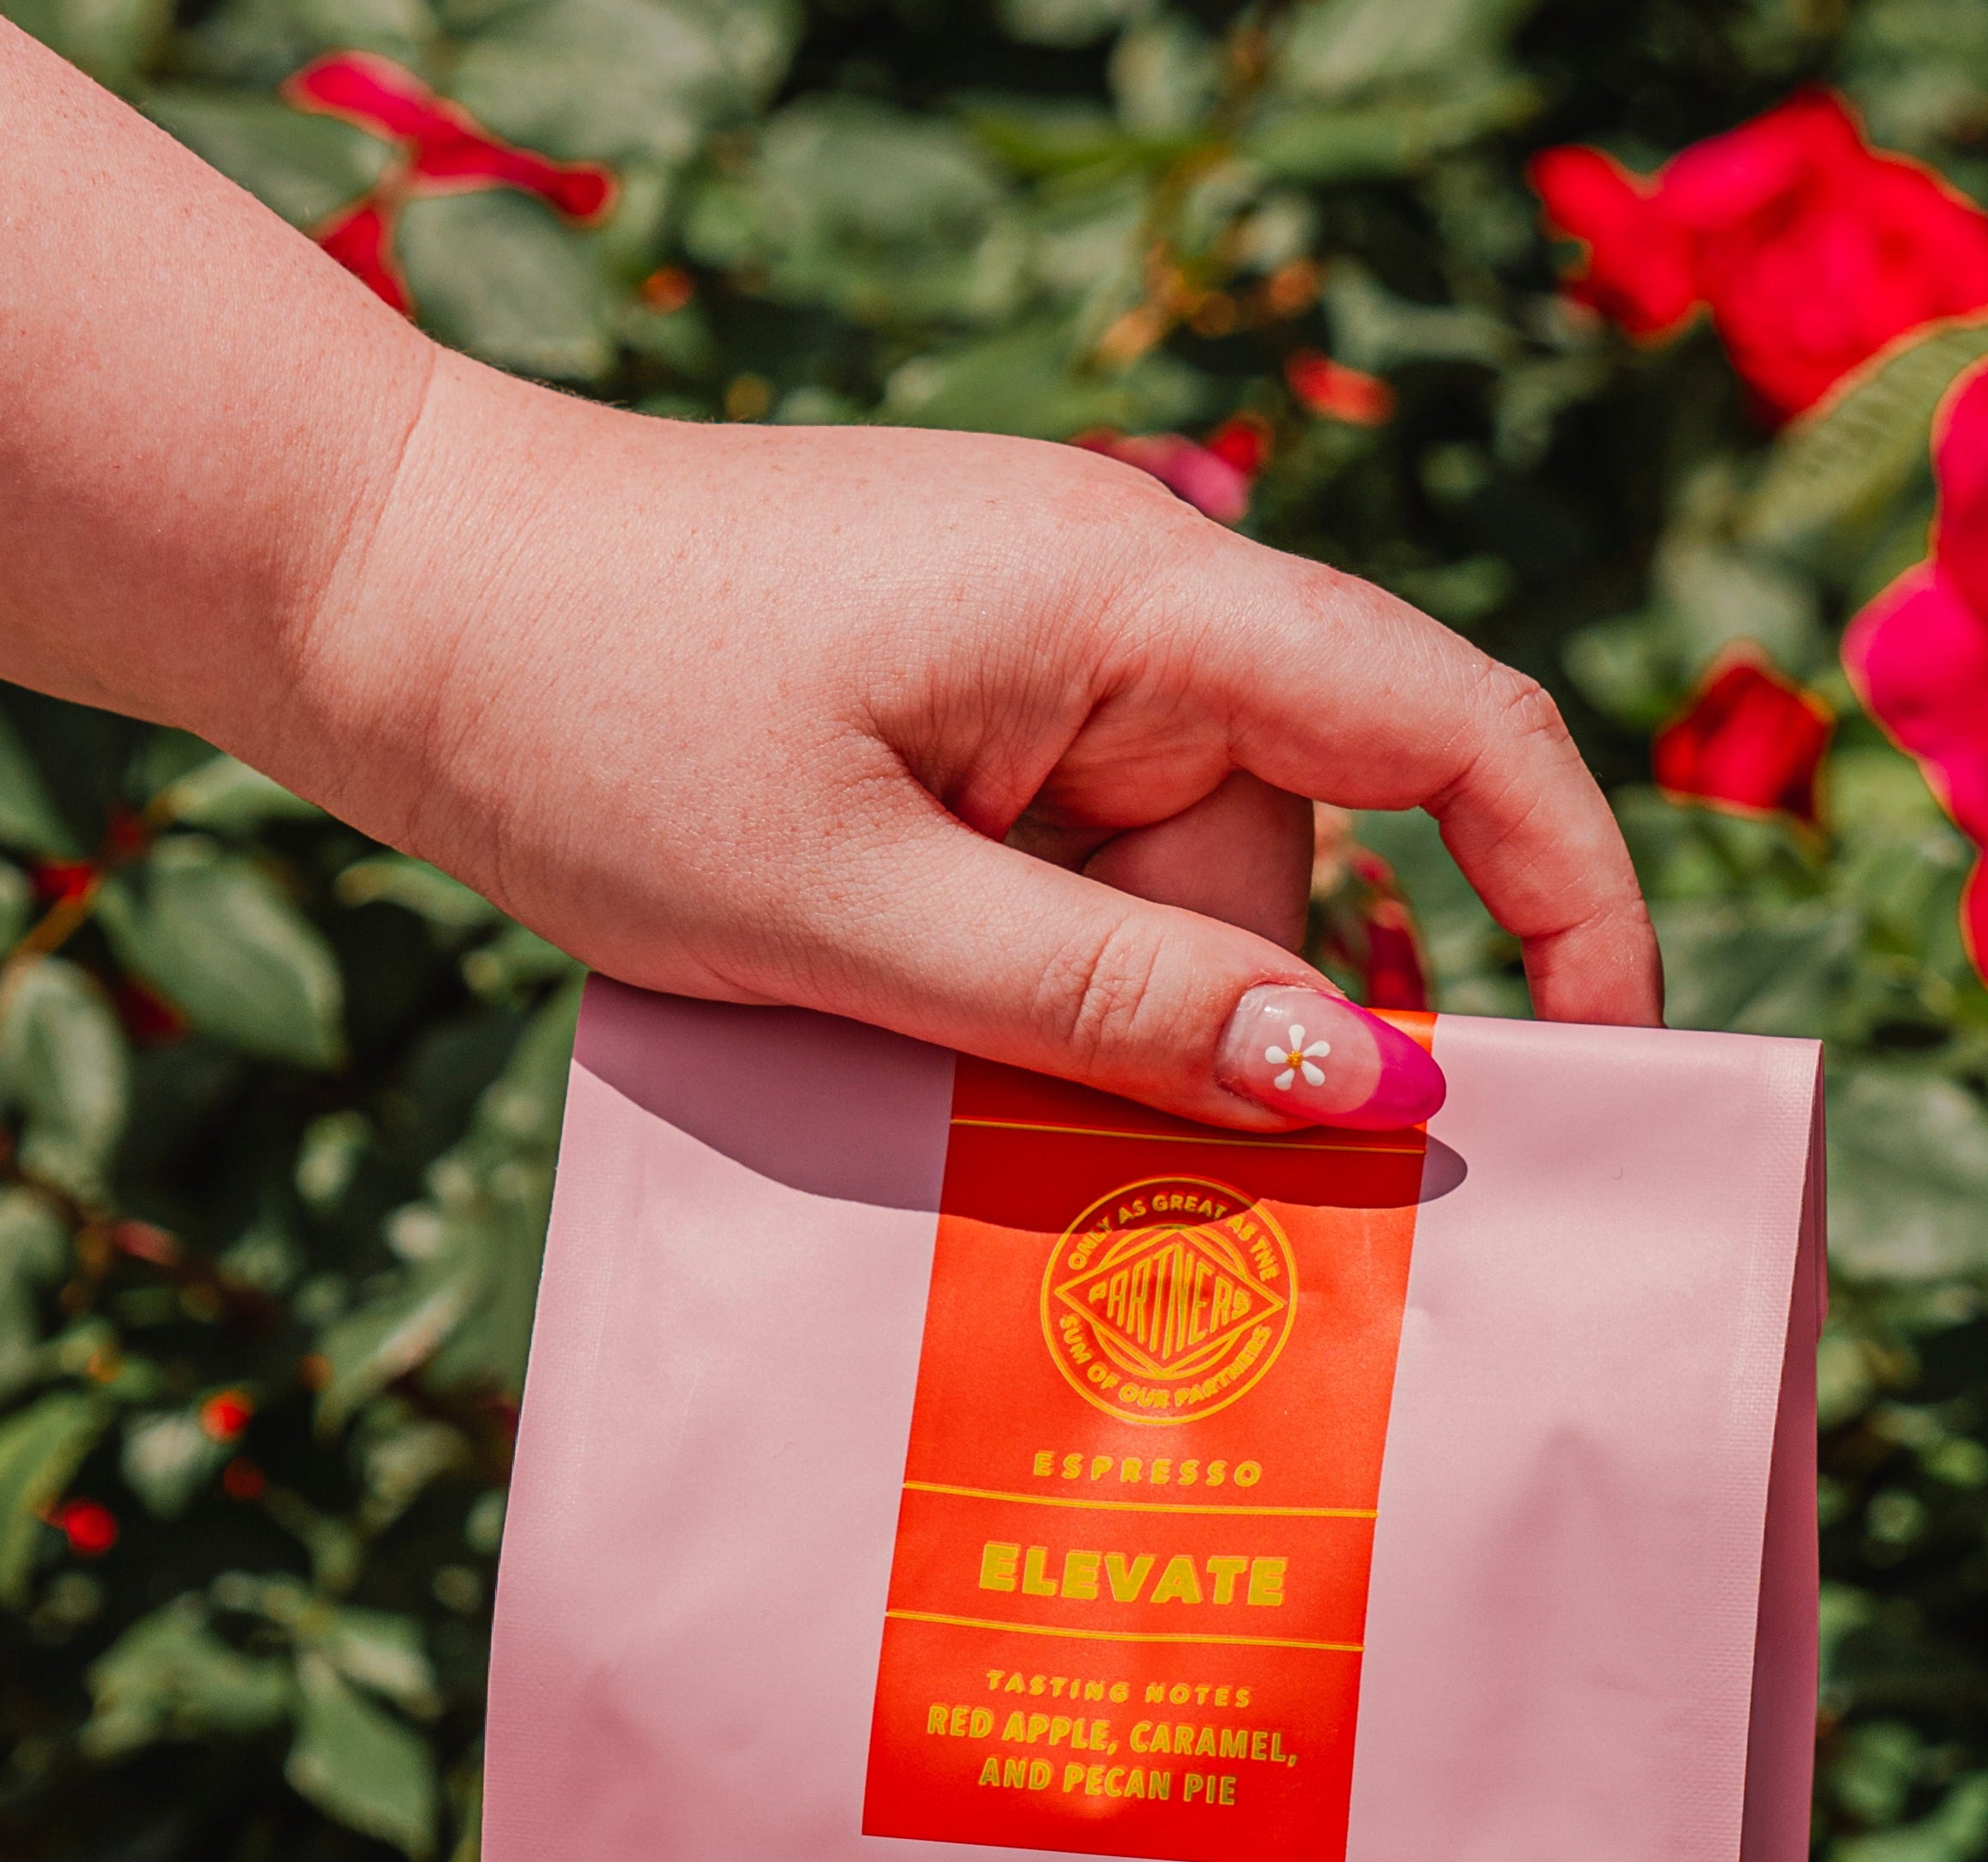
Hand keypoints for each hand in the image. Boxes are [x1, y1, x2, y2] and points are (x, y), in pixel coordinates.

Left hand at [264, 367, 1660, 1130]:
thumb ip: (1122, 1001)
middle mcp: (1122, 604)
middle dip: (1202, 1022)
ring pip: (1170, 894)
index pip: (1458, 729)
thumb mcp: (864, 908)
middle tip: (1037, 1138)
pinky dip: (1025, 966)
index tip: (1605, 1075)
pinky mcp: (964, 708)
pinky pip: (1069, 871)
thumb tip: (1369, 1084)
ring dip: (1081, 1011)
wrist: (382, 596)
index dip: (1570, 898)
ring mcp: (1038, 654)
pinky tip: (908, 1011)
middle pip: (1285, 861)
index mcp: (1135, 600)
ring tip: (898, 1042)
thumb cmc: (594, 720)